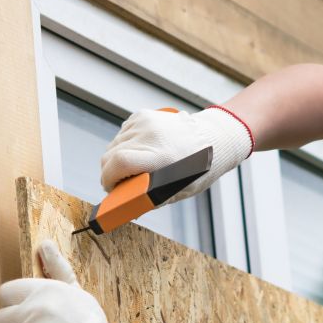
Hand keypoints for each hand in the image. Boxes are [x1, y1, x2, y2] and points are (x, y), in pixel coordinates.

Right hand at [100, 107, 252, 203]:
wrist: (213, 137)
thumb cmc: (197, 168)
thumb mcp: (178, 189)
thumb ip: (151, 198)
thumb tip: (126, 207)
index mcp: (162, 156)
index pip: (120, 162)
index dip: (108, 179)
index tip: (110, 188)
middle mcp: (151, 136)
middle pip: (110, 155)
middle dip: (109, 173)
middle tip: (119, 183)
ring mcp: (146, 123)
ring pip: (113, 145)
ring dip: (116, 159)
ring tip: (133, 167)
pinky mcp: (143, 115)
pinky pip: (122, 134)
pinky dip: (124, 145)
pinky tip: (139, 151)